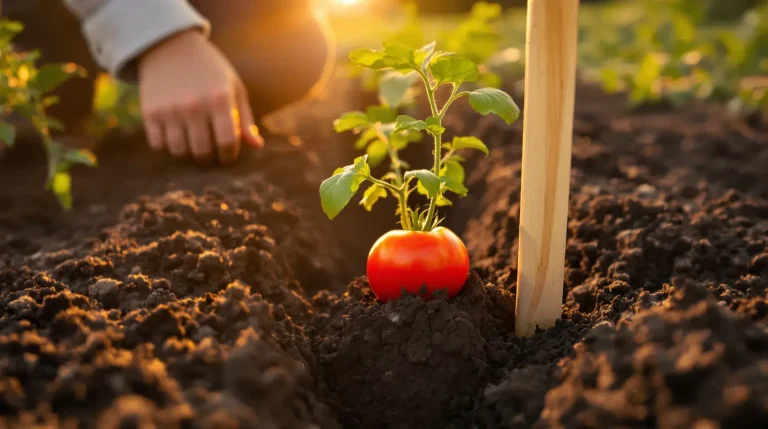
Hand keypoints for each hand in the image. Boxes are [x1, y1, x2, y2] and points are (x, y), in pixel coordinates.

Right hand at [138, 30, 263, 163]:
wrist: (171, 46)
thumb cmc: (210, 69)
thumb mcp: (234, 87)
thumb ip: (245, 118)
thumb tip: (257, 146)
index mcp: (220, 100)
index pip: (227, 142)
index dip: (229, 156)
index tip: (228, 157)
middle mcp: (194, 106)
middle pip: (202, 152)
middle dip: (209, 158)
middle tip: (210, 152)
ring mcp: (170, 110)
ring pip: (179, 151)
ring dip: (187, 153)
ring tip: (192, 143)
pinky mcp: (150, 112)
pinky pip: (158, 144)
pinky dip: (166, 145)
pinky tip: (174, 134)